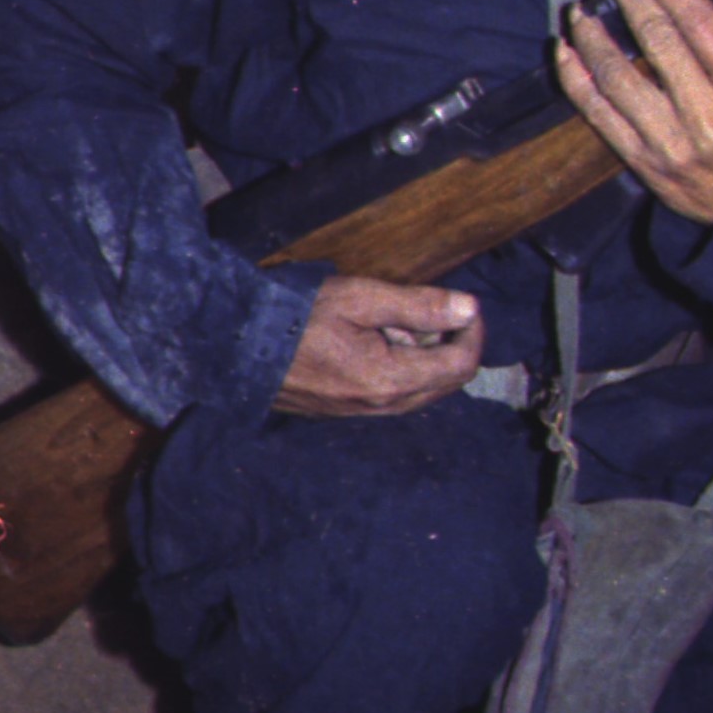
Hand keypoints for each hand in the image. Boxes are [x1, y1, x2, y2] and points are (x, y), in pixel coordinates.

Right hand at [276, 276, 484, 416]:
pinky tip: (375, 340)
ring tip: (394, 322)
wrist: (238, 346)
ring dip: (425, 356)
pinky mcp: (349, 411)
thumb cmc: (297, 316)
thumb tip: (469, 308)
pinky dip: (403, 367)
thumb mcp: (360, 299)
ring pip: (422, 390)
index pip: (461, 364)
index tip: (465, 304)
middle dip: (452, 344)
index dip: (474, 332)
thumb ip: (418, 306)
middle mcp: (383, 406)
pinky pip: (396, 395)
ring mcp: (364, 413)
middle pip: (448, 382)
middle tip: (430, 310)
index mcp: (390, 381)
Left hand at [555, 0, 712, 223]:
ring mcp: (669, 142)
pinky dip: (575, 79)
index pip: (703, 27)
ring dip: (594, 35)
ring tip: (583, 8)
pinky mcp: (641, 160)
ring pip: (618, 76)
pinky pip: (598, 113)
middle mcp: (707, 119)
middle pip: (658, 41)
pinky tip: (564, 50)